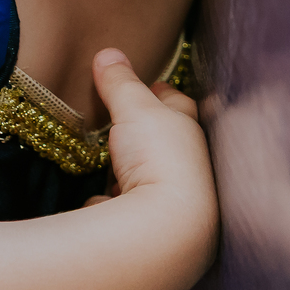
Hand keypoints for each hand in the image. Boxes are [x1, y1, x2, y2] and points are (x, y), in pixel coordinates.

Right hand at [92, 49, 218, 269]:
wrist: (165, 236)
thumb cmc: (159, 160)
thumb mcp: (134, 108)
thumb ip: (120, 82)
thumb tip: (108, 53)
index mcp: (187, 132)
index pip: (179, 103)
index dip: (163, 92)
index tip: (152, 85)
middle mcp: (187, 168)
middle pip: (166, 144)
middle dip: (149, 135)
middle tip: (123, 122)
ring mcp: (170, 203)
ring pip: (149, 179)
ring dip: (133, 174)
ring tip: (109, 164)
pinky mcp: (148, 234)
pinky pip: (128, 216)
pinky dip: (115, 210)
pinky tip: (102, 206)